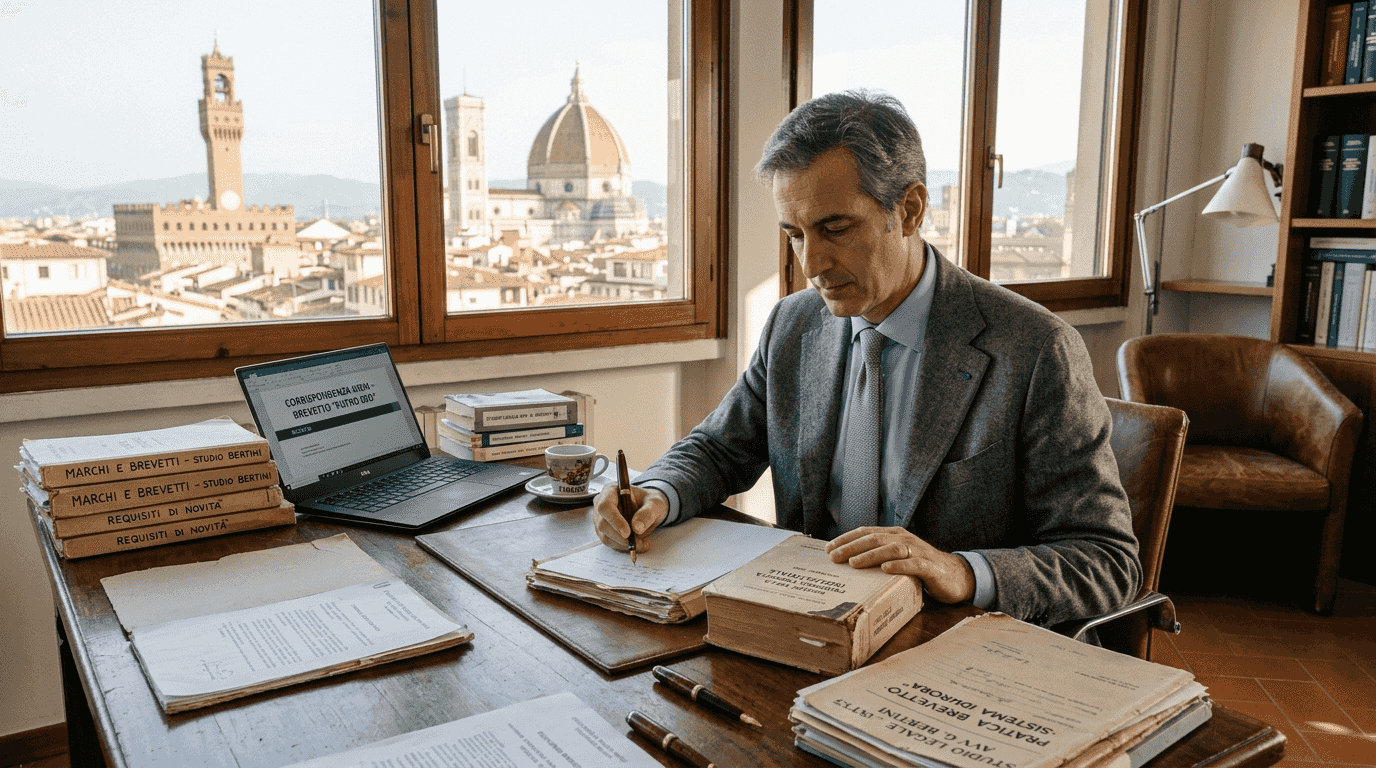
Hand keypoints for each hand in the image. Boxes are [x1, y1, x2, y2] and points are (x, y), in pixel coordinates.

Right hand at [592, 485, 668, 553]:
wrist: (649, 509)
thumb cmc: (649, 502)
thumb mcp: (655, 504)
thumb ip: (648, 513)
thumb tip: (636, 527)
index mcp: (611, 491)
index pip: (605, 506)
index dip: (615, 520)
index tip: (627, 532)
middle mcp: (601, 504)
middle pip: (603, 523)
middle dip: (620, 536)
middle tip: (638, 542)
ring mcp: (600, 518)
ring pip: (605, 536)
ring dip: (623, 544)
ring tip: (641, 543)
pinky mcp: (604, 531)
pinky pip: (610, 542)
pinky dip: (623, 546)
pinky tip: (636, 544)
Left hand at [824, 526, 975, 604]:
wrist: (956, 576)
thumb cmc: (921, 568)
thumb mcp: (898, 558)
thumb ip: (879, 556)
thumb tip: (849, 561)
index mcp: (895, 535)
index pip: (867, 533)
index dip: (847, 539)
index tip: (828, 548)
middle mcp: (905, 539)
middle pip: (875, 539)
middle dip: (852, 547)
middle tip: (834, 557)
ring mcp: (918, 551)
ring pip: (892, 549)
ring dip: (871, 555)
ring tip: (853, 563)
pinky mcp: (930, 567)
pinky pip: (913, 564)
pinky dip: (899, 566)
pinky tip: (886, 570)